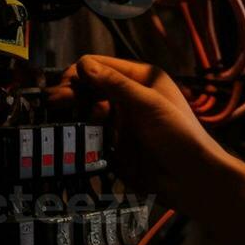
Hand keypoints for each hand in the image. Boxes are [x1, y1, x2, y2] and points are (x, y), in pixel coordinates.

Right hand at [48, 54, 241, 214]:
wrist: (192, 179)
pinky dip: (80, 135)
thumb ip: (116, 85)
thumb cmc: (179, 135)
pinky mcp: (115, 145)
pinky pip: (91, 136)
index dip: (80, 73)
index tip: (63, 86)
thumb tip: (84, 65)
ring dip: (73, 114)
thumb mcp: (149, 104)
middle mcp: (129, 97)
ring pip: (86, 112)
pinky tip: (71, 138)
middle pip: (90, 88)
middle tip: (52, 103)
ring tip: (59, 118)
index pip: (101, 66)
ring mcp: (121, 122)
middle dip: (71, 93)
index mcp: (141, 79)